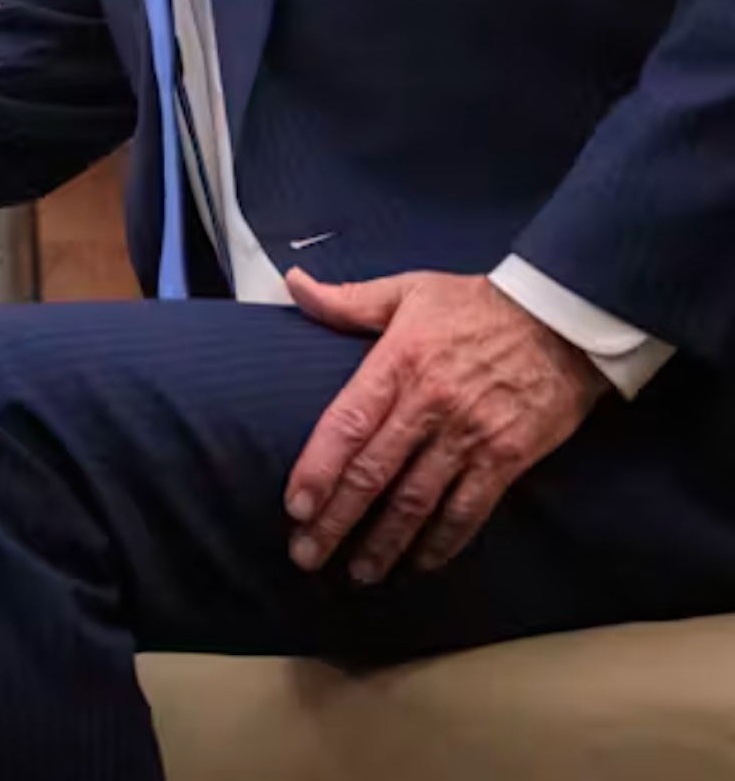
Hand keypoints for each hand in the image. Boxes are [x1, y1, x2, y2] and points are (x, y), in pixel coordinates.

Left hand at [284, 268, 606, 584]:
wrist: (563, 320)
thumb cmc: (477, 304)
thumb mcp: (408, 290)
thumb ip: (347, 299)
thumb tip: (293, 284)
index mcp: (397, 363)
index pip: (347, 424)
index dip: (318, 469)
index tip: (295, 506)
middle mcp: (429, 406)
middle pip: (373, 473)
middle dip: (336, 520)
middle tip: (307, 555)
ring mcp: (469, 437)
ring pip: (417, 501)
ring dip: (384, 542)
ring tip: (357, 573)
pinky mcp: (507, 459)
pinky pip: (469, 510)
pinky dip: (442, 542)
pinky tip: (418, 565)